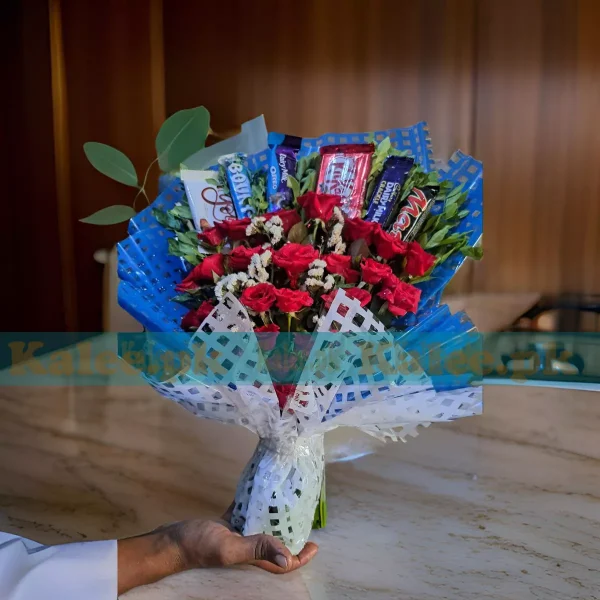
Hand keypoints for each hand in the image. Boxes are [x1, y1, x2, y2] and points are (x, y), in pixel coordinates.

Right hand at [118, 506, 318, 593]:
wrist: (169, 541)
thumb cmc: (199, 545)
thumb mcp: (229, 547)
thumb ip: (256, 548)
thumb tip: (288, 557)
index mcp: (251, 559)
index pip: (282, 562)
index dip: (300, 556)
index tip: (315, 544)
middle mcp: (247, 549)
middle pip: (275, 543)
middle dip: (290, 532)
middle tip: (302, 514)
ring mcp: (235, 535)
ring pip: (261, 527)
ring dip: (273, 516)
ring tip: (286, 498)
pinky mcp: (224, 524)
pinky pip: (244, 512)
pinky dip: (252, 502)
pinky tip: (257, 488)